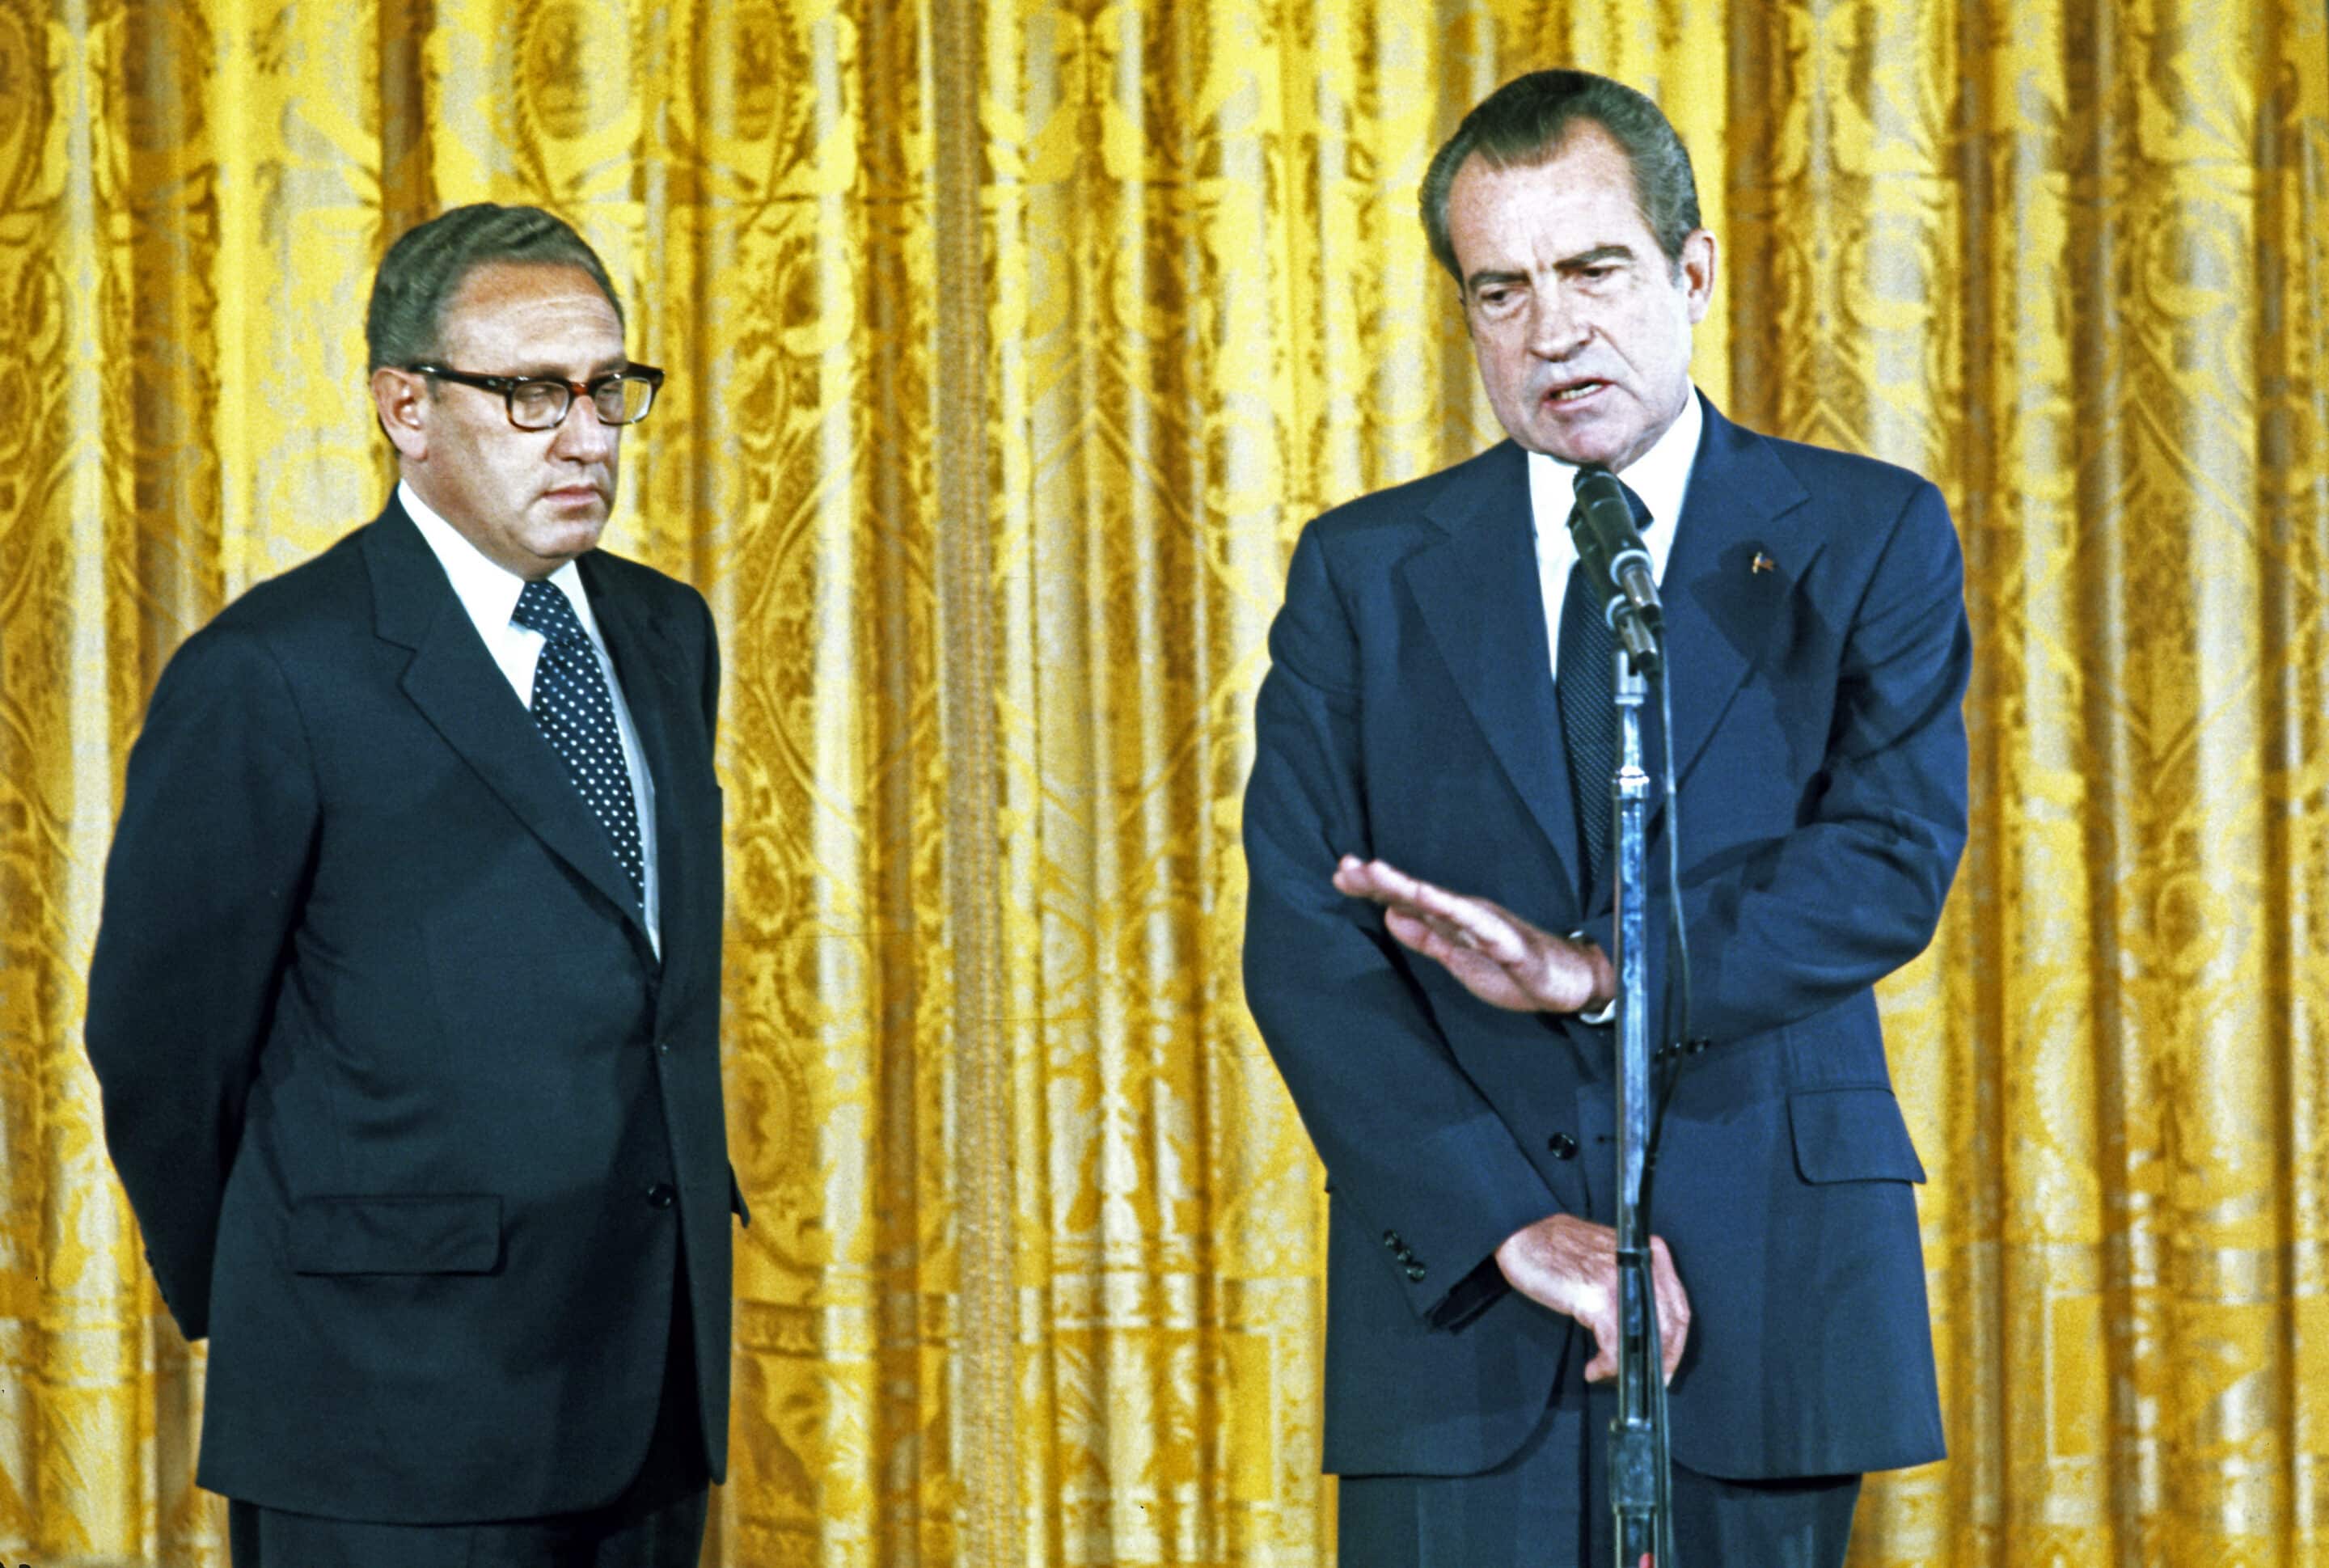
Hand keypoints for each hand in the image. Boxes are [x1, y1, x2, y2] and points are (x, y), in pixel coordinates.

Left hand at [1332, 855, 1614, 1013]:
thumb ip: (1424, 936)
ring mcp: (1485, 925)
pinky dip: (1454, 911)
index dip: (1374, 888)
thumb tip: (1389, 917)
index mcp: (1451, 919)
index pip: (1406, 900)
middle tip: (1346, 867)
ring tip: (1378, 874)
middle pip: (1416, 894)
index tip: (1341, 874)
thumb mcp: (1455, 957)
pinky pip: (1477, 926)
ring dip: (1408, 887)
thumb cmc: (1511, 969)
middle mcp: (1465, 914)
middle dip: (1381, 881)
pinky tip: (1431, 900)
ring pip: (1441, 902)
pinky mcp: (1506, 943)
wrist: (1566, 981)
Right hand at [1494, 1214, 1690, 1384]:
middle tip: (1650, 1379)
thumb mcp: (1609, 1260)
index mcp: (1647, 1254)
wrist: (1524, 1234)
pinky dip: (1607, 1364)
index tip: (1667, 1365)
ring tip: (1611, 1374)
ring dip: (1630, 1365)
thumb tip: (1646, 1330)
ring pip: (1646, 1337)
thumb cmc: (1561, 1249)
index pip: (1679, 1306)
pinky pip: (1613, 1344)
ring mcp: (1620, 1281)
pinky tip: (1594, 1369)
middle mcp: (1640, 1265)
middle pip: (1669, 1324)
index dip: (1676, 1343)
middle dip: (1662, 1360)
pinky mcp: (1597, 1296)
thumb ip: (1633, 1284)